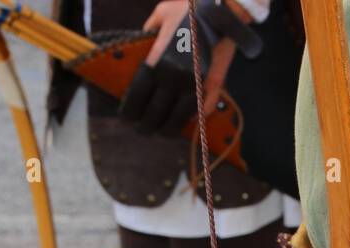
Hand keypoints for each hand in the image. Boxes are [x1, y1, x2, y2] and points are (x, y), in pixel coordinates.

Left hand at [121, 1, 246, 134]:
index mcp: (158, 62)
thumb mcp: (161, 15)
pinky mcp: (214, 85)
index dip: (130, 112)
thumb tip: (141, 45)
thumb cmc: (189, 8)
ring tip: (162, 132)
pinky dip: (194, 118)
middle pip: (156, 112)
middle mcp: (175, 78)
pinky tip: (187, 122)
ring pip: (179, 117)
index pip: (138, 97)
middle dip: (146, 125)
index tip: (127, 118)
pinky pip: (203, 109)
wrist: (223, 10)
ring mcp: (196, 84)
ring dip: (169, 128)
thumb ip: (148, 32)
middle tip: (141, 130)